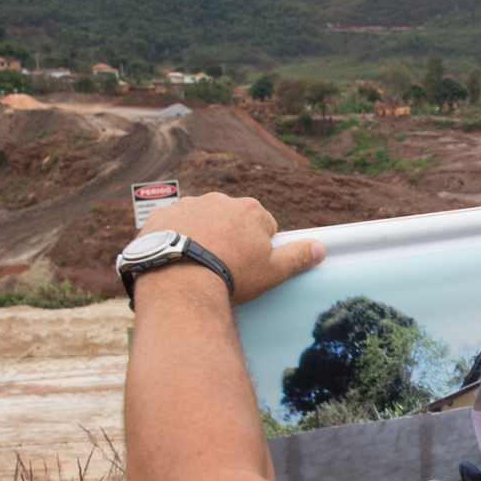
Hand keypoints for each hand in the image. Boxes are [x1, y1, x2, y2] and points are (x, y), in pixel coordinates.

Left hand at [140, 193, 323, 305]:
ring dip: (203, 236)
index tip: (249, 265)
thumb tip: (319, 248)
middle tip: (225, 267)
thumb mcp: (272, 271)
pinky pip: (173, 225)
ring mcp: (188, 205)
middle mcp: (219, 200)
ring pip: (202, 221)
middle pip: (231, 220)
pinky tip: (177, 259)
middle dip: (230, 239)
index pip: (263, 225)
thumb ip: (297, 257)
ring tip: (199, 265)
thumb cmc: (230, 276)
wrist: (181, 280)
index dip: (258, 248)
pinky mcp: (162, 216)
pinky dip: (176, 238)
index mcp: (250, 210)